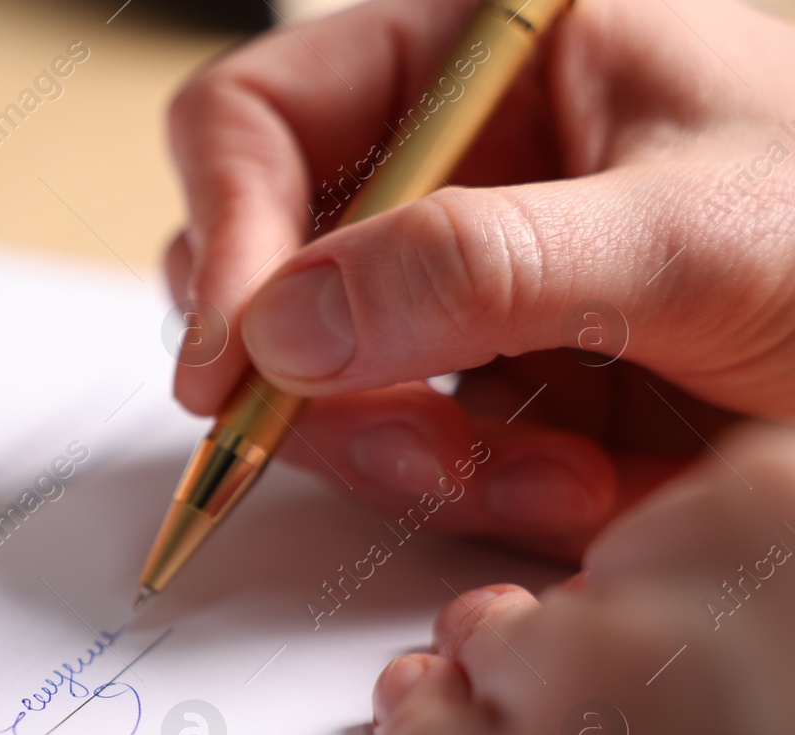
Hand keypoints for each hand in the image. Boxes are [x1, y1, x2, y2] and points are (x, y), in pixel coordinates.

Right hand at [165, 0, 794, 560]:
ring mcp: (454, 275)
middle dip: (325, 381)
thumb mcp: (695, 239)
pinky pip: (392, 445)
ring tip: (548, 482)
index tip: (233, 362)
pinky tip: (570, 492)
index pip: (264, 120)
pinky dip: (457, 490)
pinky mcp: (480, 374)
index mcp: (485, 55)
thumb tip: (285, 327)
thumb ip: (484, 264)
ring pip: (314, 377)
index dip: (225, 235)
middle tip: (416, 447)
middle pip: (266, 266)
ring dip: (407, 453)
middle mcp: (448, 159)